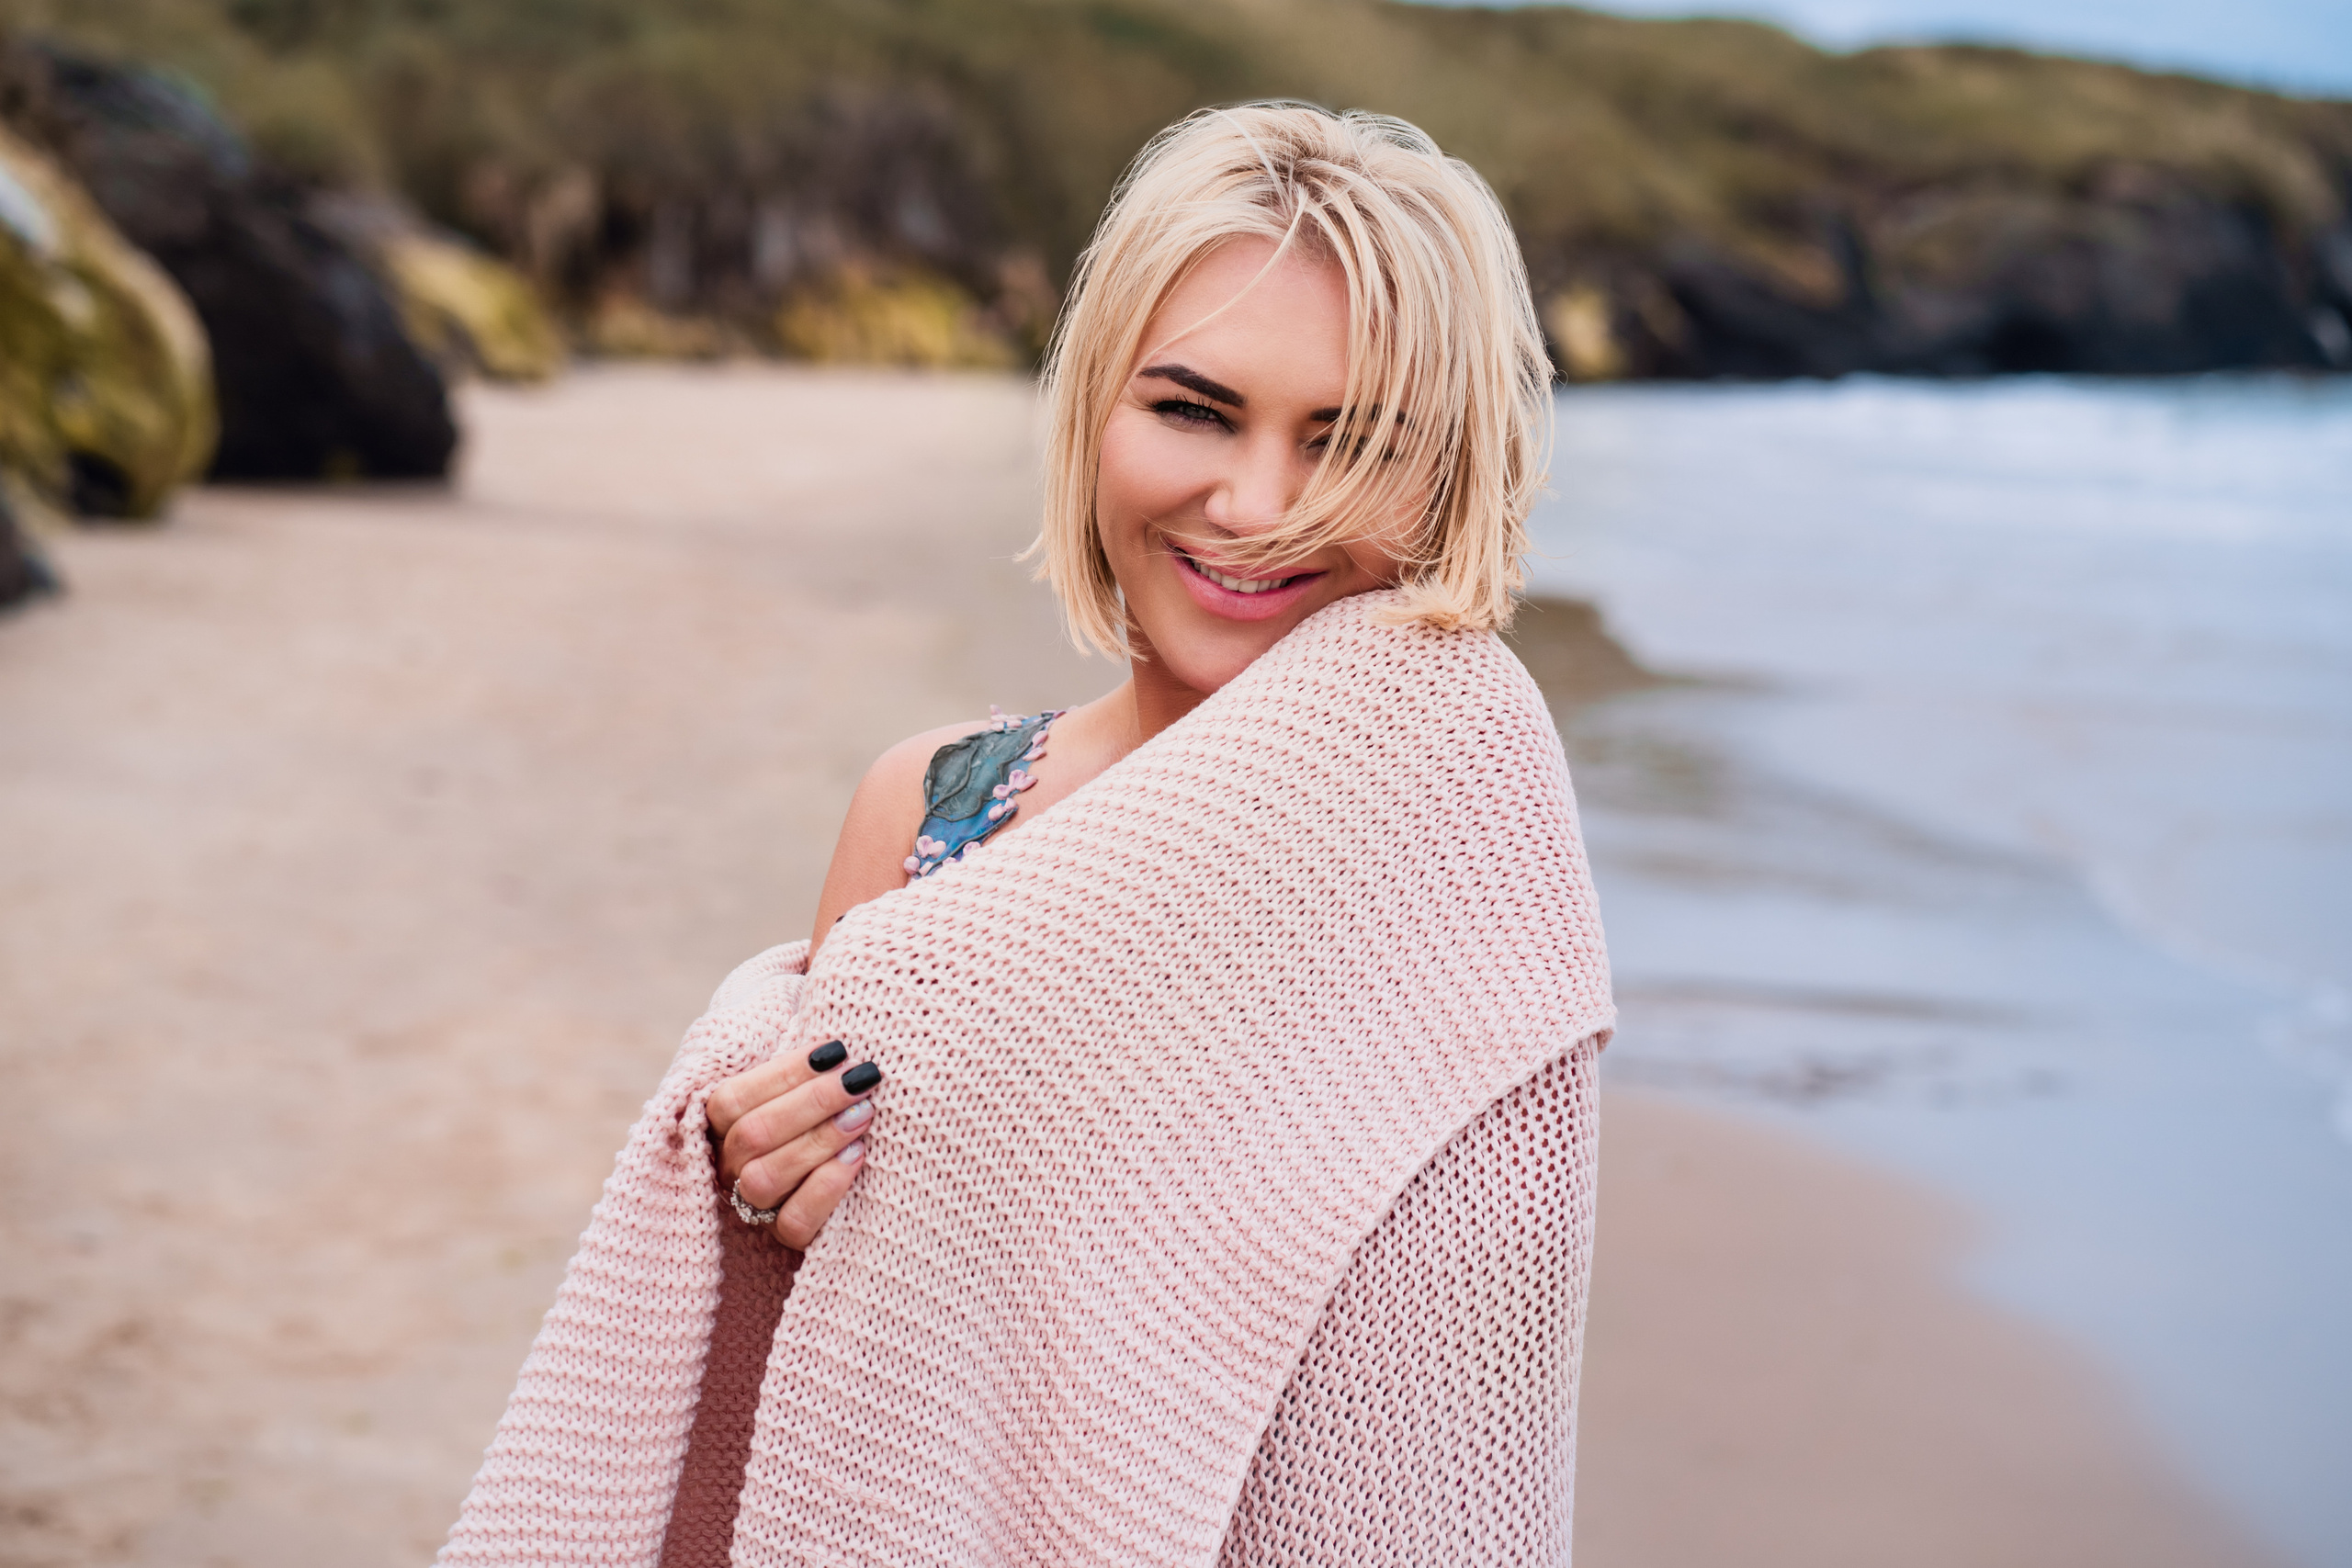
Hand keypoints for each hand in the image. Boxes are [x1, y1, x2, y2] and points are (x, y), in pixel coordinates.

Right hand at [705, 1041, 881, 1248]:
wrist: (856, 1180)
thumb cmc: (825, 1109)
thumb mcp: (807, 1078)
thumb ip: (807, 1053)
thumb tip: (826, 1002)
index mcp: (719, 1125)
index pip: (732, 1099)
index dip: (783, 1073)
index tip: (837, 1048)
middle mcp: (727, 1167)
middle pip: (752, 1135)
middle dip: (812, 1101)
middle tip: (862, 1077)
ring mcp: (751, 1206)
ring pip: (765, 1179)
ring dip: (819, 1141)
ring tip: (865, 1113)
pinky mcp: (783, 1239)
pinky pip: (795, 1222)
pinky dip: (826, 1188)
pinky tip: (858, 1157)